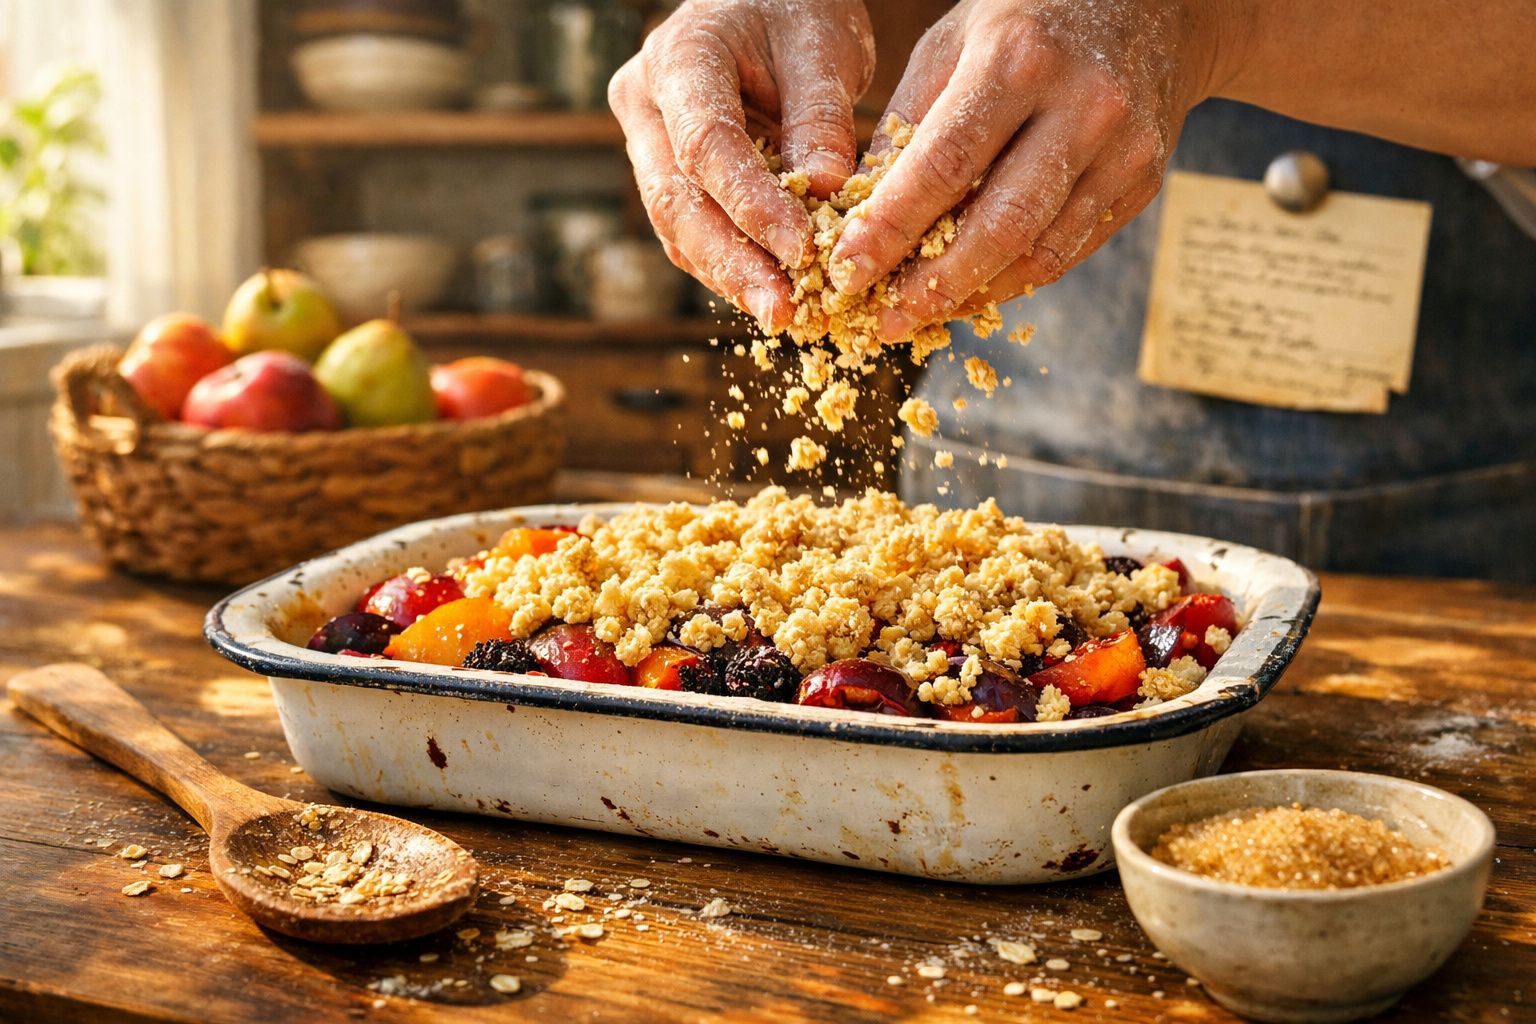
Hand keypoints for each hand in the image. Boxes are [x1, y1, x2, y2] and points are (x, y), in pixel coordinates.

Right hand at [608, 0, 874, 332]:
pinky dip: (731, 266)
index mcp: (679, 59)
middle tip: (784, 311)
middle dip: (733, 263)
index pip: (706, 145)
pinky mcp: (666, 177)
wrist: (763, 4)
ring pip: (677, 227)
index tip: (802, 251)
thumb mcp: (823, 46)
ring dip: (730, 277)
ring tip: (785, 314)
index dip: (752, 205)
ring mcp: (647, 144)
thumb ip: (821, 117)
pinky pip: (691, 233)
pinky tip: (772, 293)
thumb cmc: (795, 10)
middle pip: (676, 201)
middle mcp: (645, 105)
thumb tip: (827, 193)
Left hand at [827, 0, 1224, 339]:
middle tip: (884, 319)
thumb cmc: (1028, 21)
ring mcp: (1122, 149)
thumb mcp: (955, 41)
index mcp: (1018, 59)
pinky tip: (970, 291)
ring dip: (971, 295)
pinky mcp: (1142, 182)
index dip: (891, 227)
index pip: (943, 164)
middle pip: (999, 225)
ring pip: (1039, 253)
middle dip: (933, 284)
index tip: (847, 270)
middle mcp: (1081, 106)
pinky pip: (1068, 251)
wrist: (1155, 5)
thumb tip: (858, 211)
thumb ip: (908, 122)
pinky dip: (1012, 281)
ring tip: (919, 314)